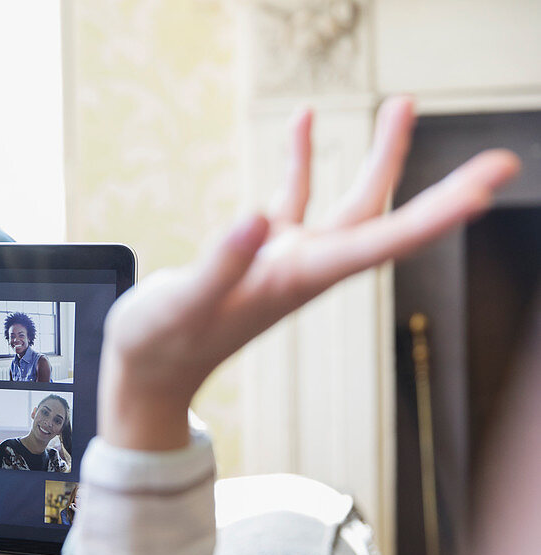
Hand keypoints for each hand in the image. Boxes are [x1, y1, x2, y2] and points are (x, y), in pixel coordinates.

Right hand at [99, 97, 519, 450]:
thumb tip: (256, 220)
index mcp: (294, 281)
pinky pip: (292, 197)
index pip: (381, 242)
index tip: (487, 185)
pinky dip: (302, 160)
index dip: (437, 214)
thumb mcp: (181, 306)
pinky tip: (304, 123)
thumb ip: (219, 266)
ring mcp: (284, 259)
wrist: (145, 370)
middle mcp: (302, 269)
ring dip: (377, 157)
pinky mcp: (259, 253)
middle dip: (424, 177)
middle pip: (378, 215)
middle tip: (485, 150)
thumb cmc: (160, 346)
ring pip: (346, 202)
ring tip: (402, 105)